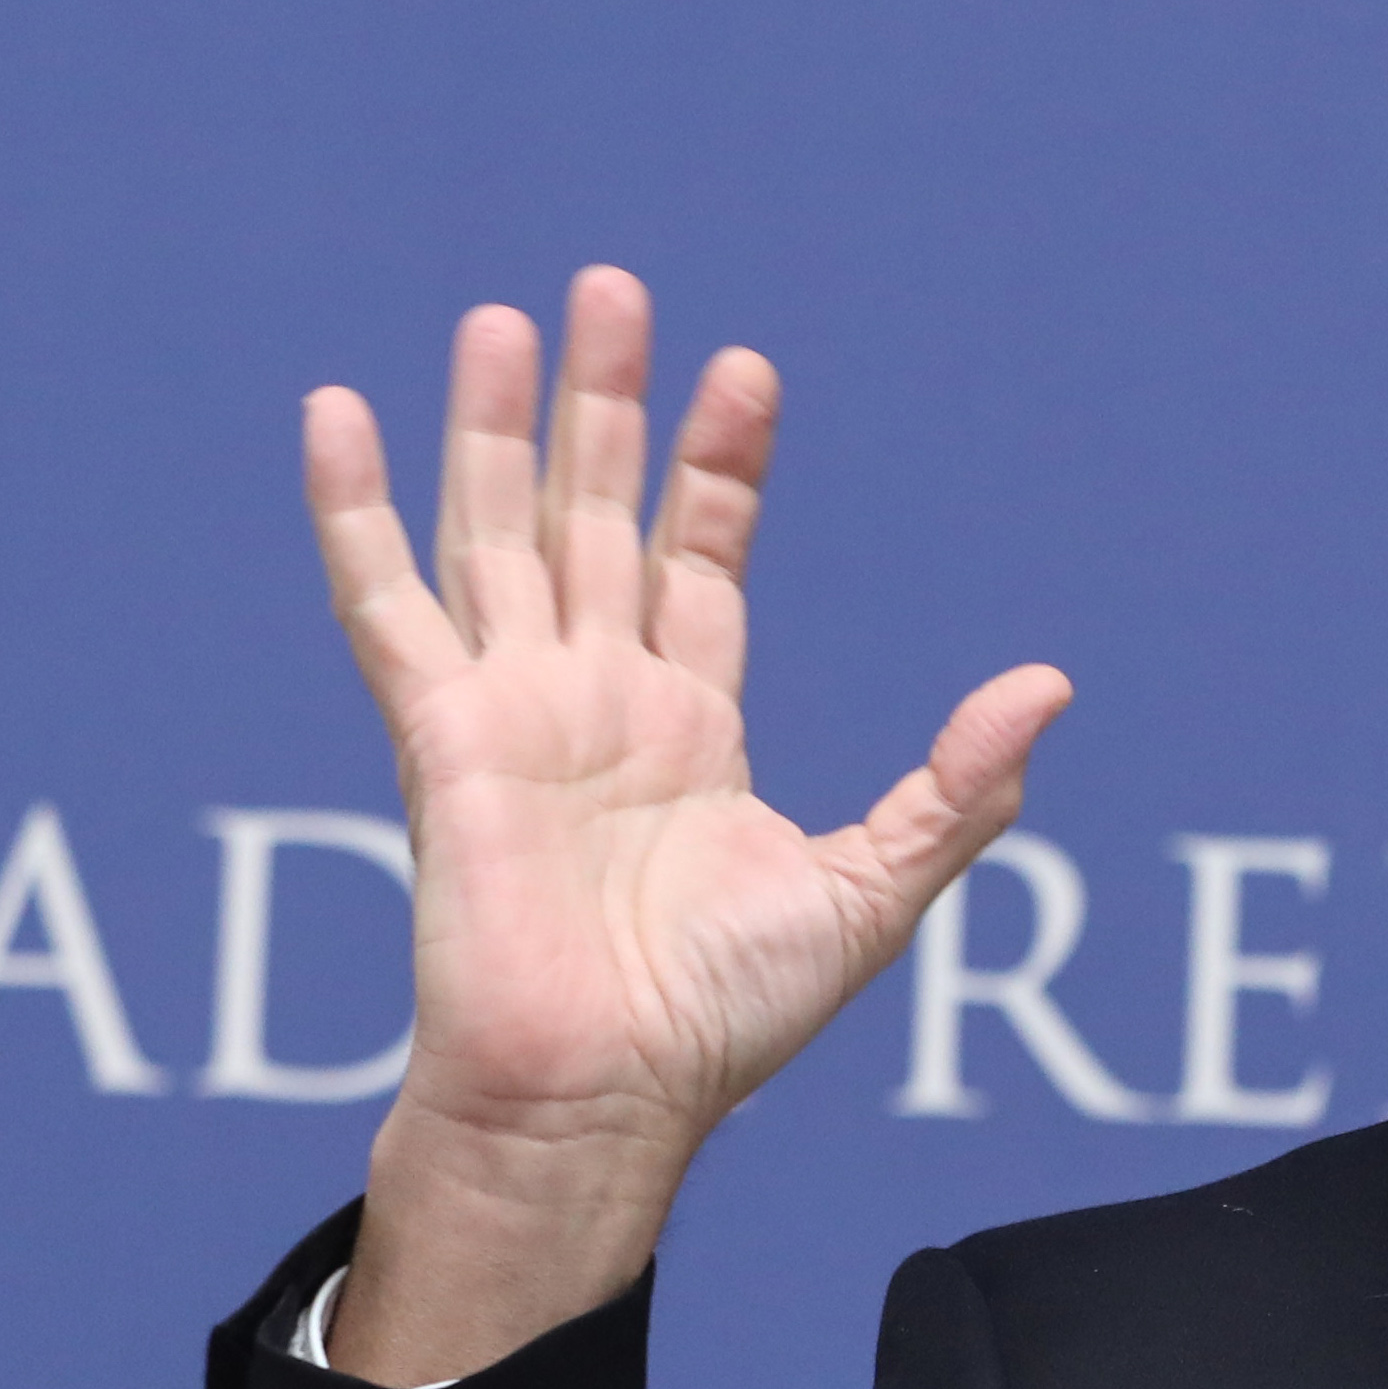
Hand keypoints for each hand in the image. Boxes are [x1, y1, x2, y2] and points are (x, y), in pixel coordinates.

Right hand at [306, 265, 1068, 1383]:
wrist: (607, 1099)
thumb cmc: (723, 1022)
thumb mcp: (872, 891)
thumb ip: (958, 787)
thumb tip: (1050, 684)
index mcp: (688, 727)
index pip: (701, 559)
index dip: (720, 467)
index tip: (746, 373)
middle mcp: (595, 700)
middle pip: (594, 516)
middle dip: (606, 405)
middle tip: (613, 289)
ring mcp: (512, 709)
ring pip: (497, 531)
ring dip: (497, 425)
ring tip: (508, 315)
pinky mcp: (442, 736)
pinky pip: (386, 603)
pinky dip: (353, 508)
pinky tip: (337, 411)